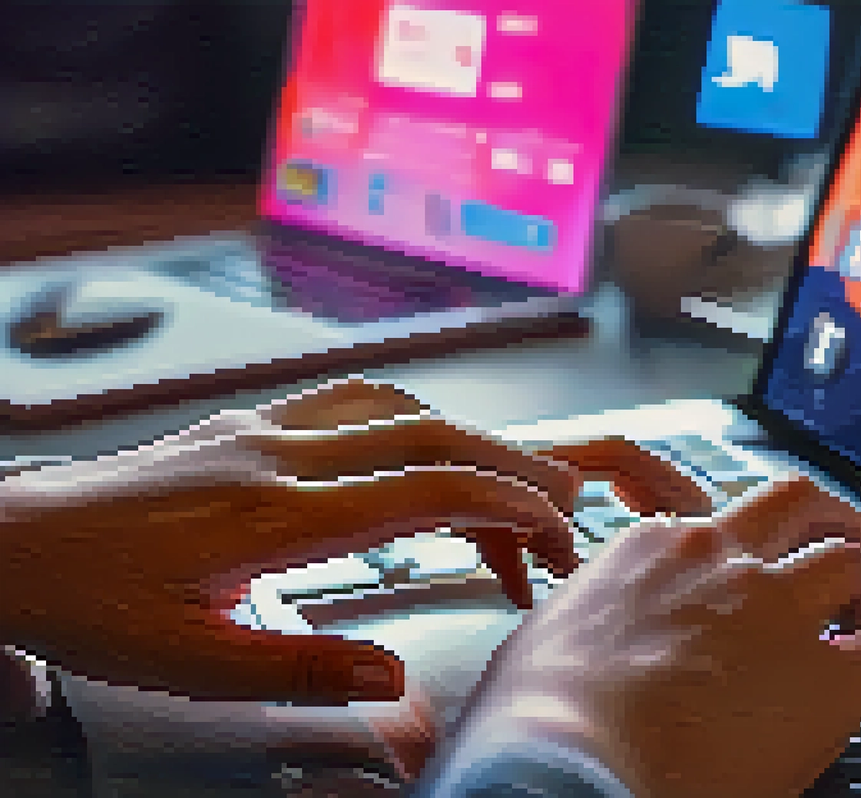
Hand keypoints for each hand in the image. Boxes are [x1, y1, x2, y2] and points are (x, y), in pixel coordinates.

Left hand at [0, 379, 712, 706]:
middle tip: (565, 512)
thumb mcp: (186, 666)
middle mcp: (277, 455)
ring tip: (509, 488)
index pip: (424, 487)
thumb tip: (393, 681)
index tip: (558, 529)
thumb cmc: (87, 605)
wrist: (9, 545)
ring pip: (399, 406)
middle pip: (432, 434)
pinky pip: (352, 400)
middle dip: (514, 467)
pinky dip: (414, 418)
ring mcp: (263, 430)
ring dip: (470, 439)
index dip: (507, 502)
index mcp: (272, 514)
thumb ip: (299, 671)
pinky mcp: (247, 426)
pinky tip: (425, 446)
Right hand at [448, 477, 860, 797]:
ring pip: (848, 562)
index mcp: (652, 552)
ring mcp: (778, 609)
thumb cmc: (536, 722)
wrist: (568, 765)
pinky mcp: (826, 673)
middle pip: (795, 502)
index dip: (735, 560)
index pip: (713, 530)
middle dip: (826, 521)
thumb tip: (573, 656)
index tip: (740, 584)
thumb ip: (583, 627)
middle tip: (843, 546)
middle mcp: (721, 561)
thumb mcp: (542, 643)